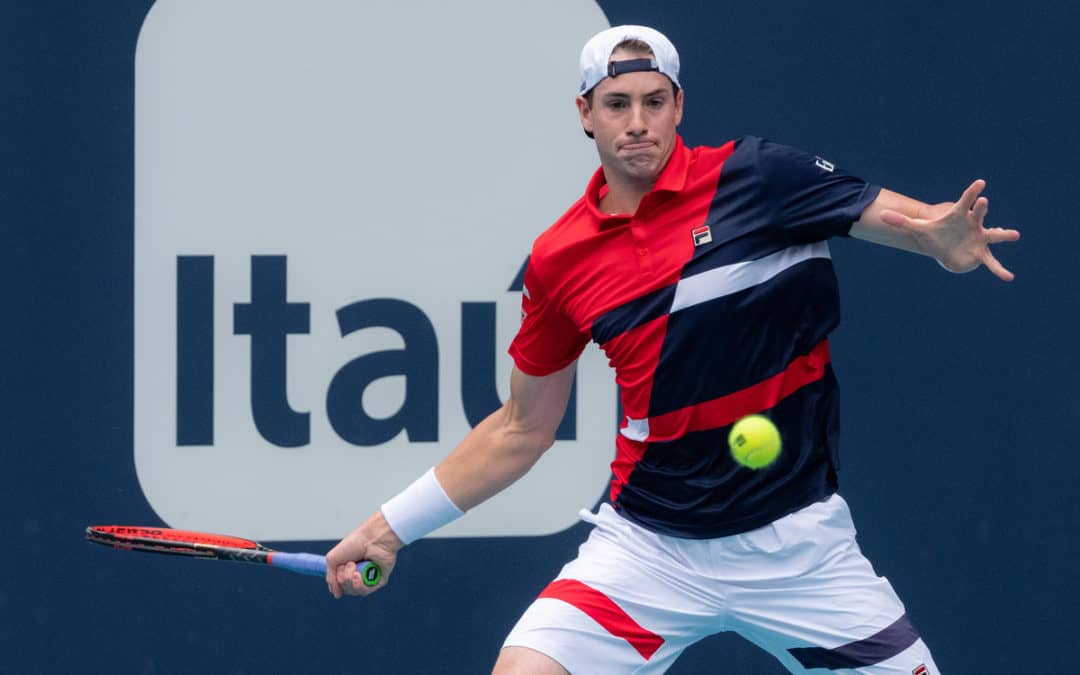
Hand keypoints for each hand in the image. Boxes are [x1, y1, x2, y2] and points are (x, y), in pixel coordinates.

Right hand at [325, 510, 403, 598]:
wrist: (372, 538)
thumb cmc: (354, 544)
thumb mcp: (333, 559)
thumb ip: (331, 579)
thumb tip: (337, 595)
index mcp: (348, 569)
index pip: (339, 585)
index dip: (336, 581)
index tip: (337, 570)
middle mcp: (359, 574)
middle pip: (346, 590)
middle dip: (343, 578)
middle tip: (348, 564)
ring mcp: (369, 578)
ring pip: (355, 592)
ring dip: (350, 580)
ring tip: (354, 567)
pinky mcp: (379, 580)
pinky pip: (366, 591)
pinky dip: (359, 585)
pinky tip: (358, 575)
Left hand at [879, 179, 1019, 280]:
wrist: (945, 247)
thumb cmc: (936, 234)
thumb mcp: (918, 229)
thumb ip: (901, 222)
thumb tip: (881, 216)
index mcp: (959, 215)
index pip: (965, 200)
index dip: (972, 192)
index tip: (980, 182)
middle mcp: (972, 224)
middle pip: (978, 214)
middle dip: (981, 209)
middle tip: (984, 202)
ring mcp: (979, 238)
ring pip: (993, 235)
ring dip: (1003, 234)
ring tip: (1014, 234)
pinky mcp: (980, 253)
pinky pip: (991, 262)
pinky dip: (999, 269)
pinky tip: (1008, 277)